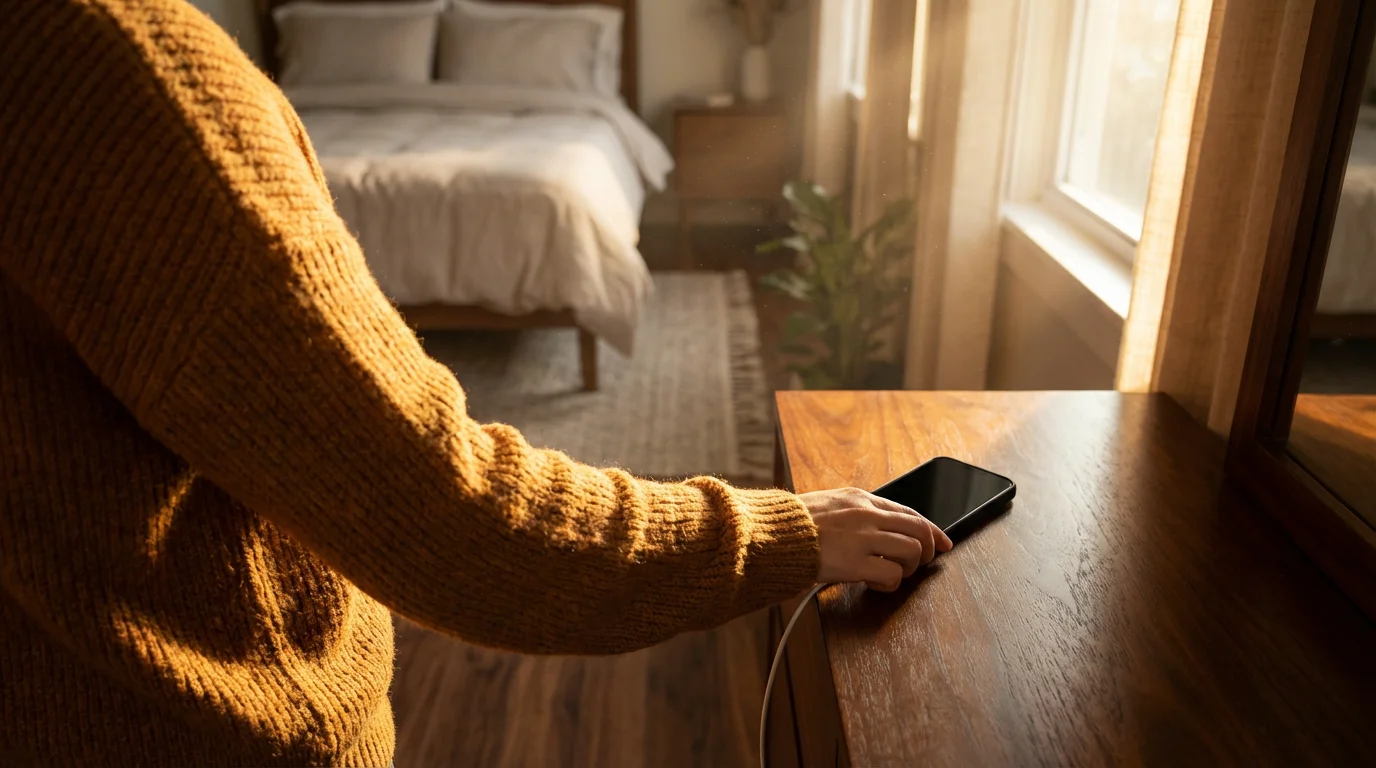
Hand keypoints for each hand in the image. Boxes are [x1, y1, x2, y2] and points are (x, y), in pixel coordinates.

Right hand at [799, 487, 952, 591]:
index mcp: (860, 498)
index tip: (943, 542)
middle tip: (919, 565)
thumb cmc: (791, 526)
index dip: (931, 530)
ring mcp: (863, 537)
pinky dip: (890, 582)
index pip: (909, 512)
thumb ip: (854, 513)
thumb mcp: (827, 505)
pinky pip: (893, 573)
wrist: (771, 535)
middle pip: (918, 531)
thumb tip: (878, 529)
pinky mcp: (856, 562)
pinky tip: (875, 583)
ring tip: (890, 574)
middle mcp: (866, 514)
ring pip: (912, 551)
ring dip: (907, 568)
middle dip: (926, 551)